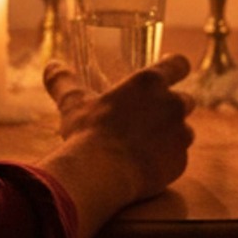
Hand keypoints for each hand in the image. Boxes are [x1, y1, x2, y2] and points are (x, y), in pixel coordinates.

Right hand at [44, 52, 194, 205]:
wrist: (100, 173)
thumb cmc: (87, 132)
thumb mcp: (72, 103)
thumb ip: (63, 81)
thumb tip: (51, 65)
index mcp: (149, 83)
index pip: (178, 64)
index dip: (176, 66)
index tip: (172, 70)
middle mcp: (172, 104)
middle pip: (186, 99)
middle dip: (172, 106)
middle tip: (150, 117)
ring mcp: (180, 134)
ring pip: (186, 130)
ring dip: (172, 134)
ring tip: (147, 144)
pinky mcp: (180, 160)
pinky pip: (179, 157)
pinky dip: (167, 159)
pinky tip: (146, 165)